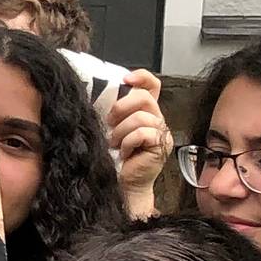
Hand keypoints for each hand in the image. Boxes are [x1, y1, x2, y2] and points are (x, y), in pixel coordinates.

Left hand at [107, 70, 170, 214]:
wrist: (122, 183)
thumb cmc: (114, 157)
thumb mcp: (111, 129)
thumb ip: (113, 112)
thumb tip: (98, 94)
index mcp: (145, 111)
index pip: (152, 85)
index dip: (141, 77)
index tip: (125, 80)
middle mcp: (157, 118)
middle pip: (144, 97)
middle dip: (121, 108)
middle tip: (110, 123)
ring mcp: (161, 132)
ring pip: (140, 117)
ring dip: (121, 131)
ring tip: (115, 144)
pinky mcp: (161, 145)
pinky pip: (142, 133)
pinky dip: (128, 142)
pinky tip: (125, 153)